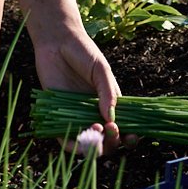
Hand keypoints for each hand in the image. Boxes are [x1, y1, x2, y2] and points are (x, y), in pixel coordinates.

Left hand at [32, 16, 120, 146]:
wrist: (56, 42)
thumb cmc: (83, 52)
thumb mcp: (101, 70)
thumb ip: (108, 92)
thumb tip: (112, 118)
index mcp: (111, 104)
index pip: (124, 127)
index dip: (130, 137)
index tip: (131, 137)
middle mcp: (95, 114)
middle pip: (108, 141)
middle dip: (113, 142)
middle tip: (112, 129)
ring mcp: (78, 117)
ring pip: (89, 143)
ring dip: (96, 145)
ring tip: (97, 129)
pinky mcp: (58, 117)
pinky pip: (66, 140)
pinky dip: (74, 146)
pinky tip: (80, 138)